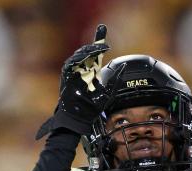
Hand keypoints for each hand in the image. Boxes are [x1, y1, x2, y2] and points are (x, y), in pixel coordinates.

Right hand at [36, 24, 121, 138]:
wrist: (80, 120)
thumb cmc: (91, 109)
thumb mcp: (108, 92)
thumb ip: (116, 79)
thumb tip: (124, 66)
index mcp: (91, 72)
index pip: (95, 53)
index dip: (98, 41)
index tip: (102, 29)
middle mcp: (82, 71)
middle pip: (87, 51)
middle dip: (94, 42)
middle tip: (103, 38)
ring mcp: (74, 74)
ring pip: (79, 56)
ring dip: (88, 50)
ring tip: (98, 47)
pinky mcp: (66, 79)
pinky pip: (70, 65)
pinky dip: (77, 59)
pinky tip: (86, 56)